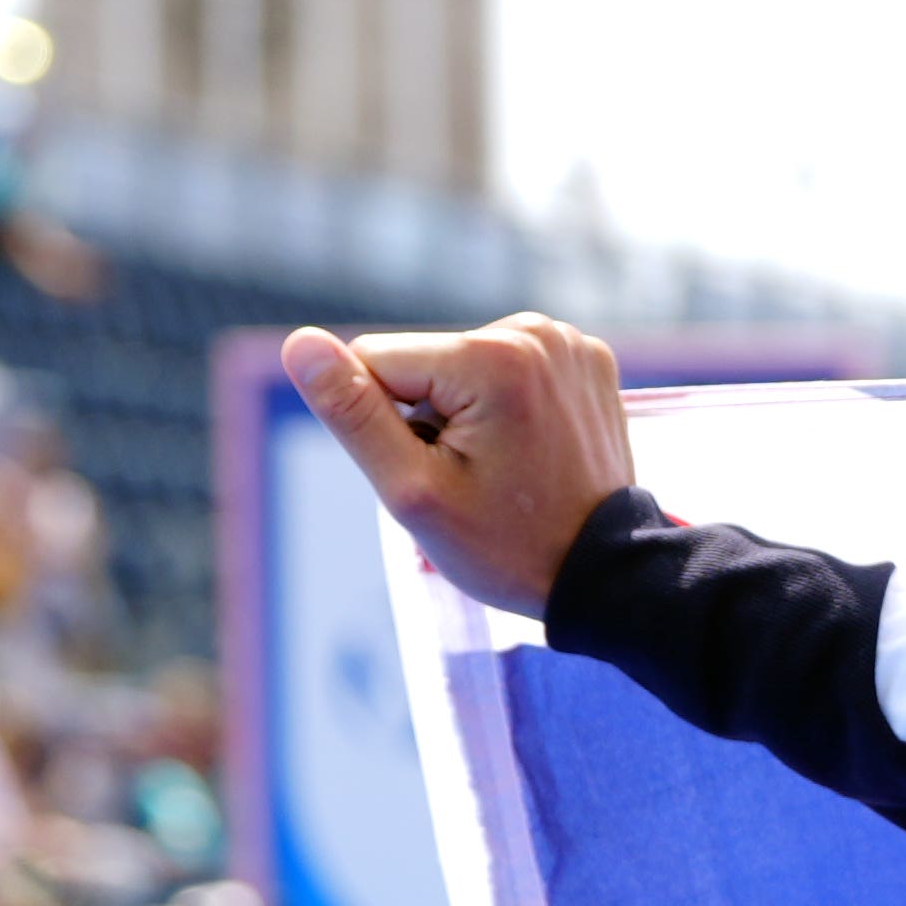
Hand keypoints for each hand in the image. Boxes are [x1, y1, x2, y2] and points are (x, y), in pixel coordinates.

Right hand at [278, 313, 636, 615]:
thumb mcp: (413, 491)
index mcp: (493, 355)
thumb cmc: (509, 546)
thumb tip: (299, 344)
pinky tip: (532, 448)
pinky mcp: (584, 358)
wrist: (605, 573)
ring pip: (458, 367)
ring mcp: (568, 342)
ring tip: (508, 466)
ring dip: (464, 415)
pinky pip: (504, 370)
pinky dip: (504, 407)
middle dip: (428, 419)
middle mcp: (537, 331)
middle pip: (420, 362)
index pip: (374, 361)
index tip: (442, 468)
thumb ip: (352, 413)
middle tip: (478, 475)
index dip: (388, 424)